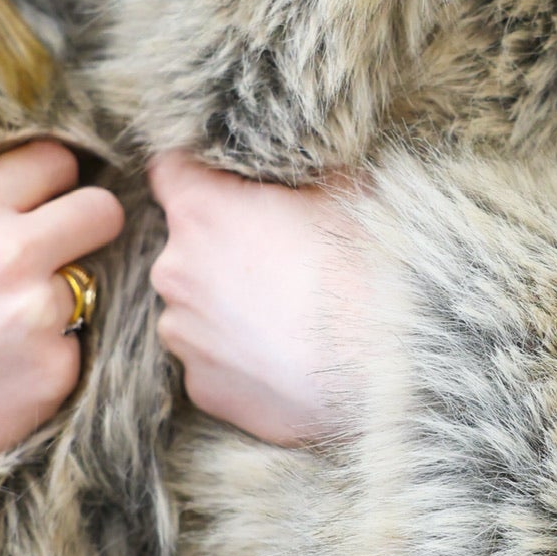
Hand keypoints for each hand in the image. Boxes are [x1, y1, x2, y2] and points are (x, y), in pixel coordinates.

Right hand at [0, 139, 124, 473]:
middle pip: (102, 211)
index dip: (53, 184)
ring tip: (5, 328)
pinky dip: (49, 357)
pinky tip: (2, 372)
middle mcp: (7, 254)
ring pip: (90, 284)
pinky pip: (76, 347)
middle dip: (89, 227)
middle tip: (63, 251)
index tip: (46, 202)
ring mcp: (37, 315)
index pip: (55, 160)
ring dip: (63, 301)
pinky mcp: (55, 372)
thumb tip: (31, 188)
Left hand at [147, 152, 371, 446]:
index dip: (201, 175)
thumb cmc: (367, 269)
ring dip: (228, 309)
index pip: (169, 170)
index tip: (229, 186)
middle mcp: (175, 271)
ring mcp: (183, 334)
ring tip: (288, 320)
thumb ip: (302, 174)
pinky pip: (213, 362)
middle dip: (224, 250)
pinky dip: (240, 360)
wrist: (387, 367)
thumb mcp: (346, 190)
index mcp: (201, 211)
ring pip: (197, 309)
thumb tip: (300, 168)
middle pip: (187, 247)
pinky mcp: (201, 387)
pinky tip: (285, 360)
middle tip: (282, 263)